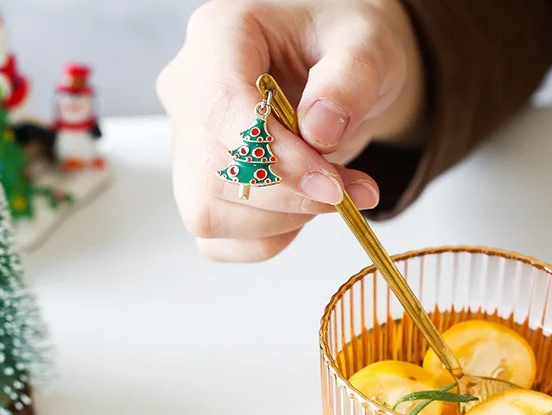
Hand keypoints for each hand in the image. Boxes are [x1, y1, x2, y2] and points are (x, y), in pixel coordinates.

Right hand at [157, 0, 425, 261]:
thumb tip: (320, 132)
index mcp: (218, 36)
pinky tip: (300, 211)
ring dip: (281, 222)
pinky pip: (217, 241)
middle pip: (213, 173)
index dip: (277, 159)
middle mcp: (187, 93)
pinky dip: (267, 240)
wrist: (336, 75)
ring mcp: (186, 148)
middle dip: (287, 198)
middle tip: (346, 191)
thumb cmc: (341, 48)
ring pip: (208, 214)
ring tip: (328, 193)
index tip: (331, 185)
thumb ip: (350, 79)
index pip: (222, 109)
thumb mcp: (366, 43)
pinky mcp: (198, 191)